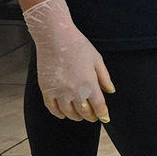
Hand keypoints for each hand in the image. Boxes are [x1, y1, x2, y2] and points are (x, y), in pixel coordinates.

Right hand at [23, 0, 113, 121]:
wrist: (55, 38)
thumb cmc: (78, 46)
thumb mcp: (97, 60)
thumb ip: (104, 78)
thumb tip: (110, 91)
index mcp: (89, 83)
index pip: (98, 106)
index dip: (103, 114)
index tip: (105, 118)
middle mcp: (74, 91)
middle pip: (84, 111)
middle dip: (90, 116)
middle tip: (93, 117)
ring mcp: (58, 91)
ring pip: (68, 112)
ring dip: (76, 117)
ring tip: (80, 116)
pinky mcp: (46, 89)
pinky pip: (52, 108)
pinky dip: (58, 114)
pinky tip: (63, 114)